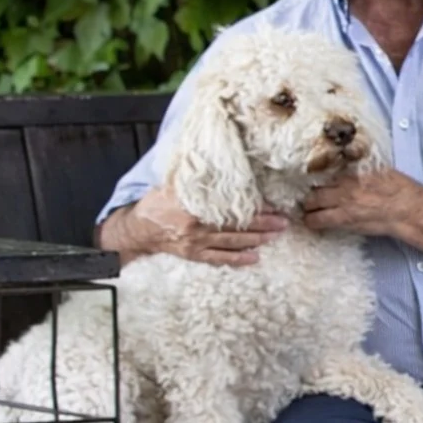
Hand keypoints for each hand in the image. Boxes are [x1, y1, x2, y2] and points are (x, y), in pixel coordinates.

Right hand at [122, 185, 286, 265]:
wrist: (138, 229)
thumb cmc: (157, 203)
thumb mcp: (173, 184)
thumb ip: (196, 178)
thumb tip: (216, 162)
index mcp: (194, 206)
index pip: (231, 207)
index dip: (254, 207)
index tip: (273, 205)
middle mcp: (197, 226)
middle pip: (237, 225)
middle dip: (263, 224)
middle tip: (283, 222)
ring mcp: (196, 243)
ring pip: (232, 242)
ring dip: (256, 240)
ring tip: (276, 236)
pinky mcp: (194, 255)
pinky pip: (219, 259)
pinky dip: (237, 260)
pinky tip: (254, 259)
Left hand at [301, 168, 422, 236]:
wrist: (408, 210)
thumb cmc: (399, 189)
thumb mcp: (379, 169)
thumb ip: (360, 166)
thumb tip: (346, 163)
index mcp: (352, 170)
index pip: (322, 169)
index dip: (314, 176)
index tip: (311, 179)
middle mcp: (344, 185)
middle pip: (314, 187)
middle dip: (309, 194)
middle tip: (309, 197)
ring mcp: (342, 203)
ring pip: (312, 205)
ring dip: (308, 208)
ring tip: (309, 210)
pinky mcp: (344, 220)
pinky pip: (319, 221)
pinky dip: (313, 221)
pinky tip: (313, 222)